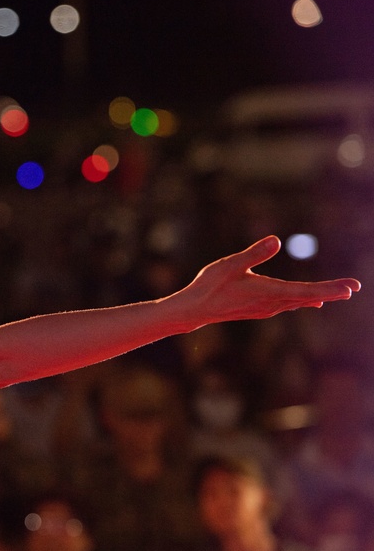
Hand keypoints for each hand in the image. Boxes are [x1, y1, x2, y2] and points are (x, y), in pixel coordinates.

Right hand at [173, 235, 359, 327]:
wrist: (195, 310)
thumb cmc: (209, 285)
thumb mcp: (229, 264)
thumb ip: (254, 253)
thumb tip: (277, 240)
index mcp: (267, 291)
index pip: (305, 291)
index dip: (329, 289)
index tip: (350, 288)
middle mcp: (271, 303)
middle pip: (308, 297)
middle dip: (332, 291)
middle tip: (355, 287)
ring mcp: (267, 308)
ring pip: (300, 301)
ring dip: (321, 295)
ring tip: (341, 292)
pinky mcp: (261, 308)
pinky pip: (290, 304)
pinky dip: (305, 300)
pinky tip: (312, 302)